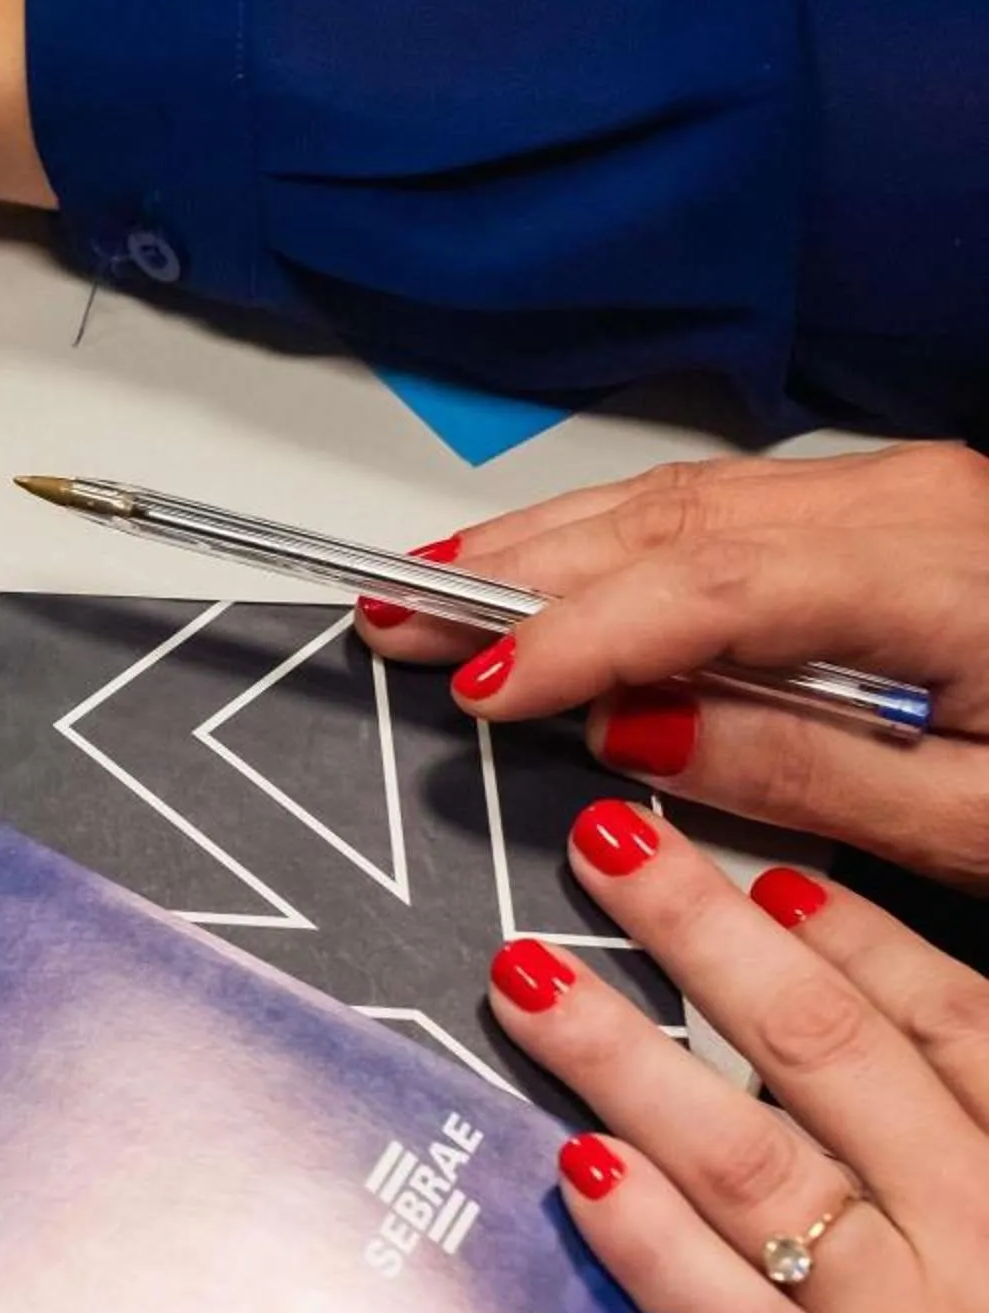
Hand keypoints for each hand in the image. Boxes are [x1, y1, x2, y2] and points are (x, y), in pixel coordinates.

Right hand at [358, 445, 988, 889]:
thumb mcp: (986, 822)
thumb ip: (804, 768)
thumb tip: (635, 732)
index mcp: (937, 572)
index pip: (704, 590)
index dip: (570, 635)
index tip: (467, 685)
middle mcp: (907, 502)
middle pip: (668, 522)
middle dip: (514, 570)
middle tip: (385, 610)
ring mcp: (900, 490)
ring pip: (679, 502)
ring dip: (543, 546)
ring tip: (427, 583)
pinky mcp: (894, 507)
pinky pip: (719, 509)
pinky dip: (613, 541)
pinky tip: (550, 567)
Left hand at [489, 803, 988, 1312]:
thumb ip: (966, 1118)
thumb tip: (858, 1001)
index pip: (948, 1024)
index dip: (848, 932)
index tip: (756, 867)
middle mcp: (984, 1237)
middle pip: (830, 1056)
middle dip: (707, 938)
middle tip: (607, 851)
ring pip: (759, 1168)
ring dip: (631, 1059)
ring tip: (532, 979)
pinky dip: (659, 1249)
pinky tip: (582, 1173)